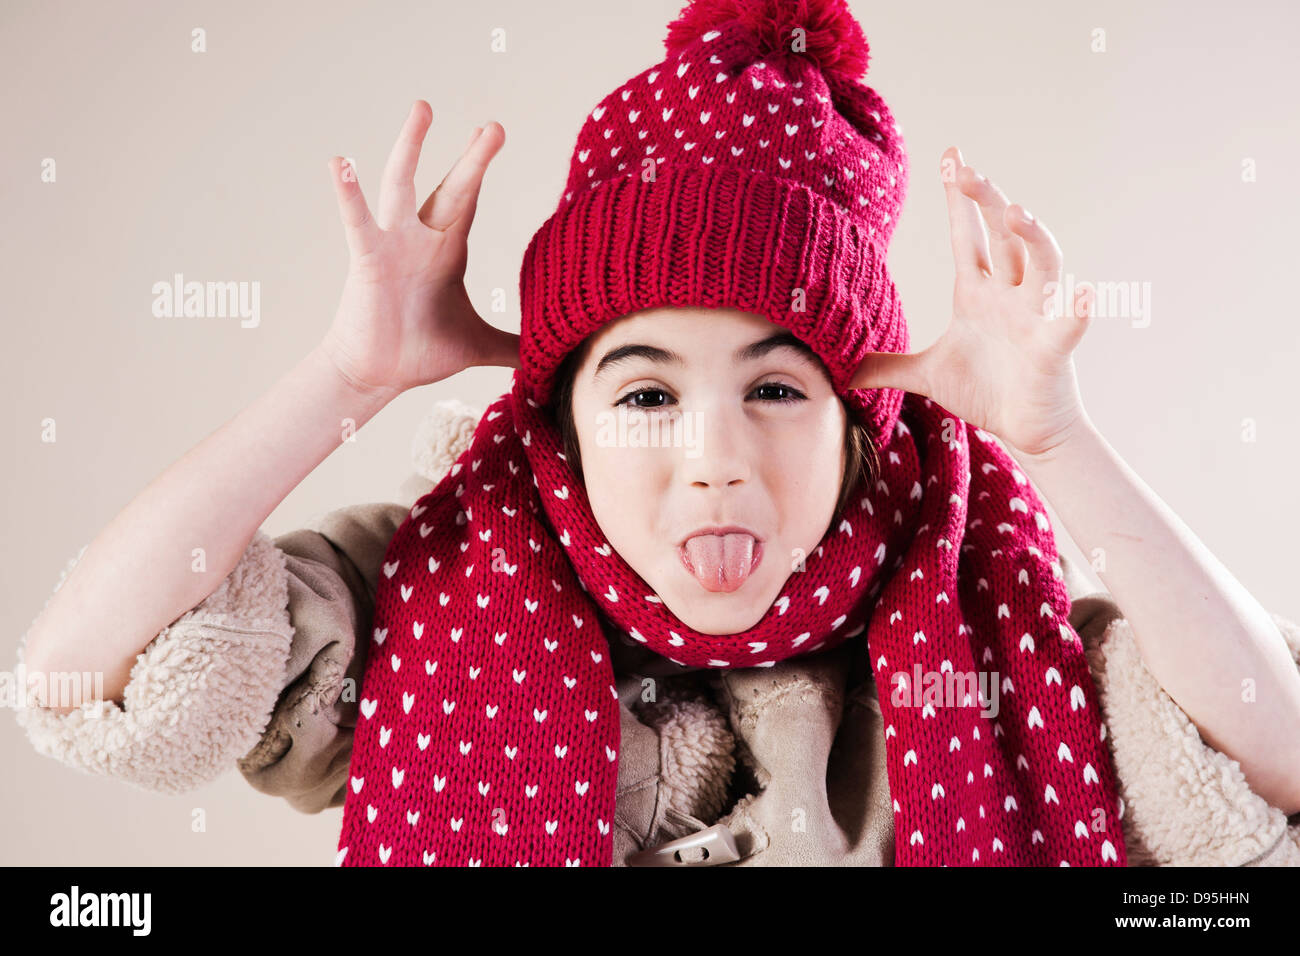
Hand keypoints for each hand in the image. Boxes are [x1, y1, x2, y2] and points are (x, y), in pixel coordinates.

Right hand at [320, 100, 519, 399]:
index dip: (480, 168)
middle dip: (474, 159)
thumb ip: (514, 346)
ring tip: (423, 108)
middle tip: (495, 126)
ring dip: (412, 146)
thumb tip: (550, 356)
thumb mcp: (478, 345)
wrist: (377, 375)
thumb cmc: (421, 354)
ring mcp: (393, 244)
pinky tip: (340, 162)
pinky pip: (358, 221)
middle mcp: (422, 239)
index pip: (469, 201)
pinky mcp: (368, 259)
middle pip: (452, 188)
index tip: (492, 132)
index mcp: (448, 252)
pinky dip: (348, 192)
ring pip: (402, 185)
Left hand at [850, 146, 1093, 459]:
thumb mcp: (925, 375)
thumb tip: (845, 371)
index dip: (959, 198)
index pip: (965, 235)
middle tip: (965, 170)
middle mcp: (1009, 294)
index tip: (950, 156)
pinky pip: (1068, 325)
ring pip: (1041, 264)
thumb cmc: (985, 391)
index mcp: (977, 292)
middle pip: (1002, 235)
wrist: (1026, 429)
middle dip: (986, 200)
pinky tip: (1079, 294)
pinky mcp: (1052, 350)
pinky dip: (1076, 310)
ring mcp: (1035, 318)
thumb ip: (888, 367)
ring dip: (1033, 237)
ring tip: (1015, 212)